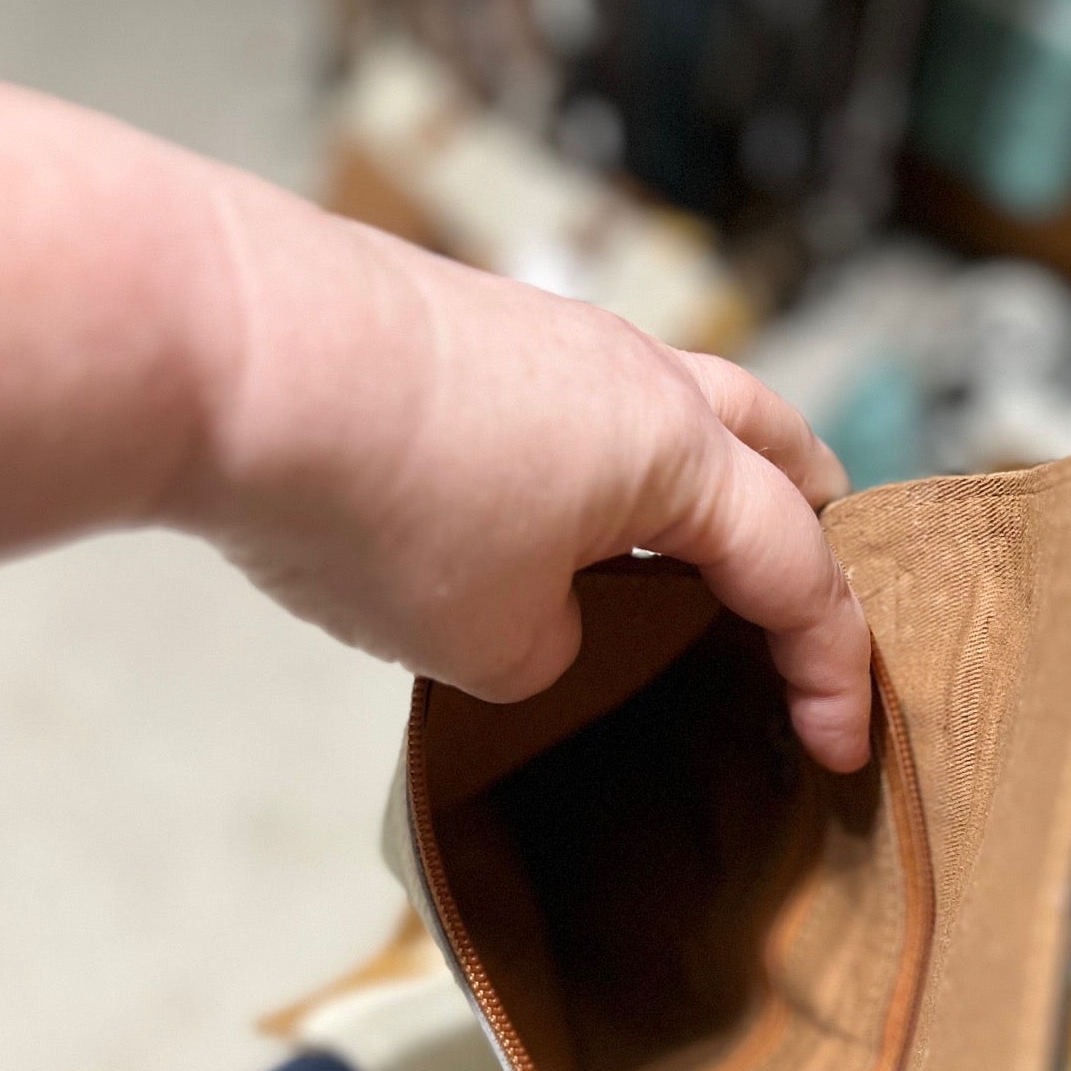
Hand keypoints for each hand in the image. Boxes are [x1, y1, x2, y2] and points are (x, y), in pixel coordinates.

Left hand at [180, 214, 869, 771]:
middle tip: (802, 601)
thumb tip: (549, 621)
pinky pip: (582, 398)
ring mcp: (551, 335)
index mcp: (679, 453)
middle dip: (806, 527)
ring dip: (703, 484)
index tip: (839, 746)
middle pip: (772, 443)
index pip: (798, 570)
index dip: (831, 669)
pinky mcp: (471, 324)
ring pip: (677, 405)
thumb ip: (558, 652)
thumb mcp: (491, 641)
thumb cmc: (378, 497)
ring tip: (678, 560)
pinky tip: (550, 518)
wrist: (231, 350)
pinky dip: (607, 462)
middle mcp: (636, 374)